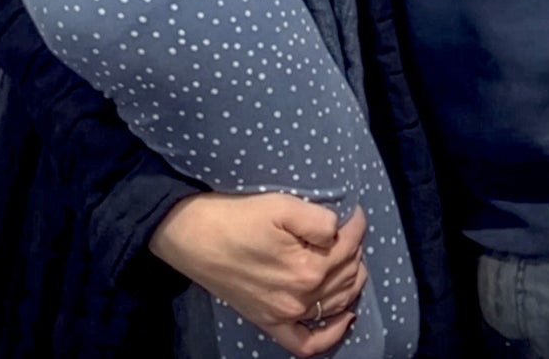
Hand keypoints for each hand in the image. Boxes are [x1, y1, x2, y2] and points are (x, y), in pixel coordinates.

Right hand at [148, 194, 368, 356]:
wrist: (191, 236)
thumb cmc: (235, 216)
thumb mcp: (280, 204)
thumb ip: (318, 219)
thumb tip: (339, 228)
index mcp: (308, 266)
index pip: (349, 244)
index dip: (356, 223)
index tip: (353, 211)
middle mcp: (301, 296)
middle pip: (348, 274)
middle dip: (354, 249)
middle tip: (347, 231)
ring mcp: (286, 314)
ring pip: (338, 303)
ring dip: (351, 282)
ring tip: (349, 260)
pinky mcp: (270, 323)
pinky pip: (308, 344)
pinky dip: (332, 334)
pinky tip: (345, 318)